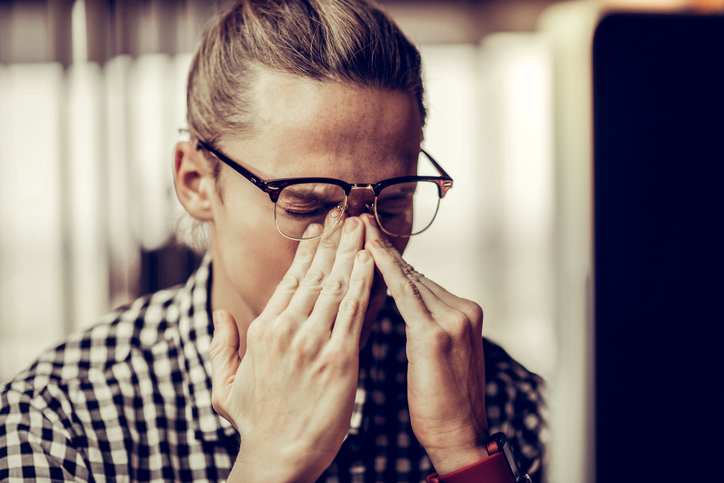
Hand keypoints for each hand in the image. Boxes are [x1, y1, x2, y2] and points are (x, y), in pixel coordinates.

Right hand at [209, 216, 374, 482]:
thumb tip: (220, 315)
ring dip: (351, 251)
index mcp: (262, 330)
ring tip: (362, 224)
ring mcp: (313, 343)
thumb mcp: (224, 385)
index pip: (290, 278)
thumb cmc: (256, 424)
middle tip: (347, 211)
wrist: (279, 459)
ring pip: (336, 285)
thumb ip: (221, 346)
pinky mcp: (340, 359)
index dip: (308, 249)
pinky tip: (372, 260)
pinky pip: (355, 312)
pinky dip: (364, 282)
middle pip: (315, 273)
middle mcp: (286, 329)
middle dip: (333, 239)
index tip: (320, 227)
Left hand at [361, 214, 488, 475]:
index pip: (419, 279)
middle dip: (383, 248)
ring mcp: (452, 319)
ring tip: (358, 226)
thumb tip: (401, 303)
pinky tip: (367, 254)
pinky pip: (404, 295)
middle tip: (358, 220)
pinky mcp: (435, 334)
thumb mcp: (436, 356)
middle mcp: (461, 309)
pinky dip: (385, 272)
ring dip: (379, 251)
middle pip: (413, 272)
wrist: (459, 436)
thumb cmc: (441, 403)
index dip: (391, 258)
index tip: (370, 237)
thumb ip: (424, 325)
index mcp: (463, 312)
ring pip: (408, 278)